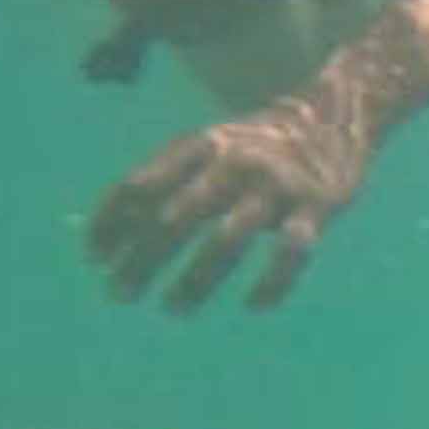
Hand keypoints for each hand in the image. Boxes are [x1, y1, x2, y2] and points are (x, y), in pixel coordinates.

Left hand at [89, 100, 364, 311]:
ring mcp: (276, 185)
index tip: (94, 260)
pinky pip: (292, 251)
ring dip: (195, 279)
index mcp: (199, 145)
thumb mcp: (208, 148)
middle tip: (118, 295)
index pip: (141, 184)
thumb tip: (111, 235)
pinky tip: (253, 306)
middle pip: (176, 217)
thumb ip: (166, 181)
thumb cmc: (254, 147)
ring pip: (227, 239)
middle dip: (143, 259)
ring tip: (171, 309)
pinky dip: (272, 282)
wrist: (333, 119)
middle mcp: (233, 162)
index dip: (112, 222)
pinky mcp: (317, 207)